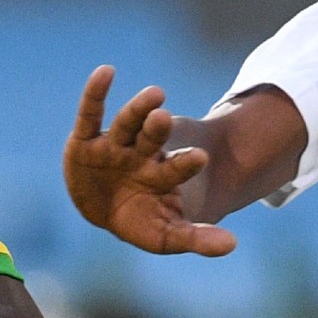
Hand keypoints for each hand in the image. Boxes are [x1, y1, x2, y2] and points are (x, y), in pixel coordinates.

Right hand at [64, 64, 235, 256]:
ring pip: (127, 123)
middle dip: (158, 128)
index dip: (185, 163)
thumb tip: (232, 245)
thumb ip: (196, 239)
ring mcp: (114, 146)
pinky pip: (90, 114)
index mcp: (160, 177)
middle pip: (152, 138)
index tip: (201, 156)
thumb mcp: (166, 235)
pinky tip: (105, 72)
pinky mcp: (85, 141)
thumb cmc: (142, 220)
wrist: (106, 208)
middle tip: (167, 117)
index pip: (176, 168)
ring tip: (154, 94)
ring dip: (138, 109)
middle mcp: (140, 156)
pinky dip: (95, 94)